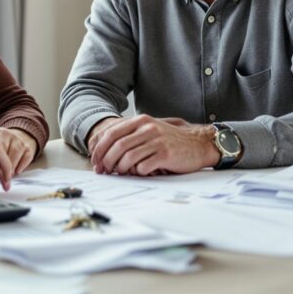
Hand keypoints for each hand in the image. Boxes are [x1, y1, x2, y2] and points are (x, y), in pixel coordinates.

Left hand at [0, 127, 36, 175]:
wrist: (12, 143)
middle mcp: (5, 132)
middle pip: (3, 149)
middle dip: (0, 166)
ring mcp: (18, 139)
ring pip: (15, 152)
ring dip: (11, 167)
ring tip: (7, 177)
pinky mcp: (28, 147)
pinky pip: (25, 158)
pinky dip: (20, 167)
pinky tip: (15, 173)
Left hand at [88, 114, 219, 175]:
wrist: (198, 144)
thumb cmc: (170, 141)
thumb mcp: (149, 131)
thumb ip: (130, 135)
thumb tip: (104, 150)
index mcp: (140, 121)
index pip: (111, 133)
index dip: (99, 148)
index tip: (95, 160)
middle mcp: (147, 128)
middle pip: (117, 145)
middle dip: (106, 160)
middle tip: (103, 171)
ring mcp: (157, 140)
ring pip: (128, 157)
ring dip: (120, 168)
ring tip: (120, 173)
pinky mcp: (166, 154)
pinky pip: (143, 166)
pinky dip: (137, 172)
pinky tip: (138, 173)